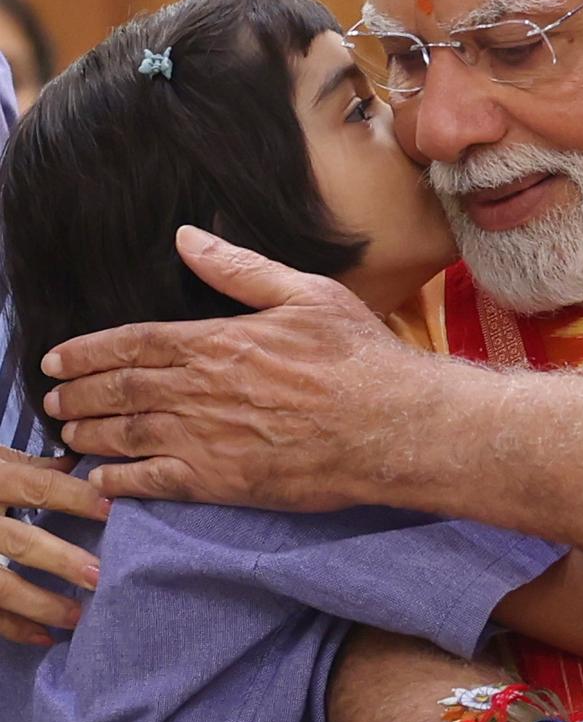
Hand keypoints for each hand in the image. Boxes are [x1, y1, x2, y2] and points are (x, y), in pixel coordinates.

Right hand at [0, 447, 106, 643]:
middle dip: (62, 561)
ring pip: (1, 587)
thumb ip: (31, 467)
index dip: (76, 498)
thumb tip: (79, 466)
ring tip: (78, 616)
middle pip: (21, 543)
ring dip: (42, 604)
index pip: (39, 487)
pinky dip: (14, 628)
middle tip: (99, 575)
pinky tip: (45, 636)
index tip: (111, 510)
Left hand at [41, 226, 441, 508]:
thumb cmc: (357, 356)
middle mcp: (201, 390)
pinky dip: (121, 483)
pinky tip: (102, 482)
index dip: (88, 350)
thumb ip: (239, 269)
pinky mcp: (223, 482)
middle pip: (122, 390)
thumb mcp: (306, 293)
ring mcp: (208, 439)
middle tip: (51, 401)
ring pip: (128, 435)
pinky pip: (156, 483)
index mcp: (217, 341)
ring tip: (67, 434)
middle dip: (79, 394)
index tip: (56, 359)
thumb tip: (187, 237)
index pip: (135, 342)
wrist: (392, 425)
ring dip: (90, 434)